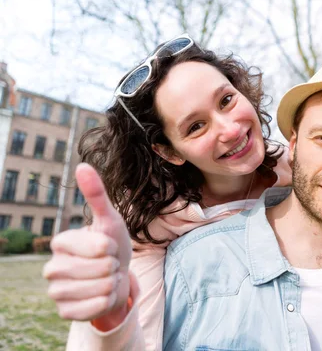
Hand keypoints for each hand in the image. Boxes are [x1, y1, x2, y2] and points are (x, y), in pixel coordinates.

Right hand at [43, 163, 131, 325]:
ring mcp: (55, 291)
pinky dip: (108, 301)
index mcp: (60, 242)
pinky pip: (97, 307)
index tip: (107, 246)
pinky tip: (102, 295)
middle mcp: (51, 267)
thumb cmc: (111, 245)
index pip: (100, 247)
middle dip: (114, 266)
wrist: (115, 277)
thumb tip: (82, 165)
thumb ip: (96, 194)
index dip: (112, 247)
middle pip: (102, 269)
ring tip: (107, 278)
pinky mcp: (65, 312)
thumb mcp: (110, 219)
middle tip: (108, 264)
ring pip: (101, 289)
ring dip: (113, 284)